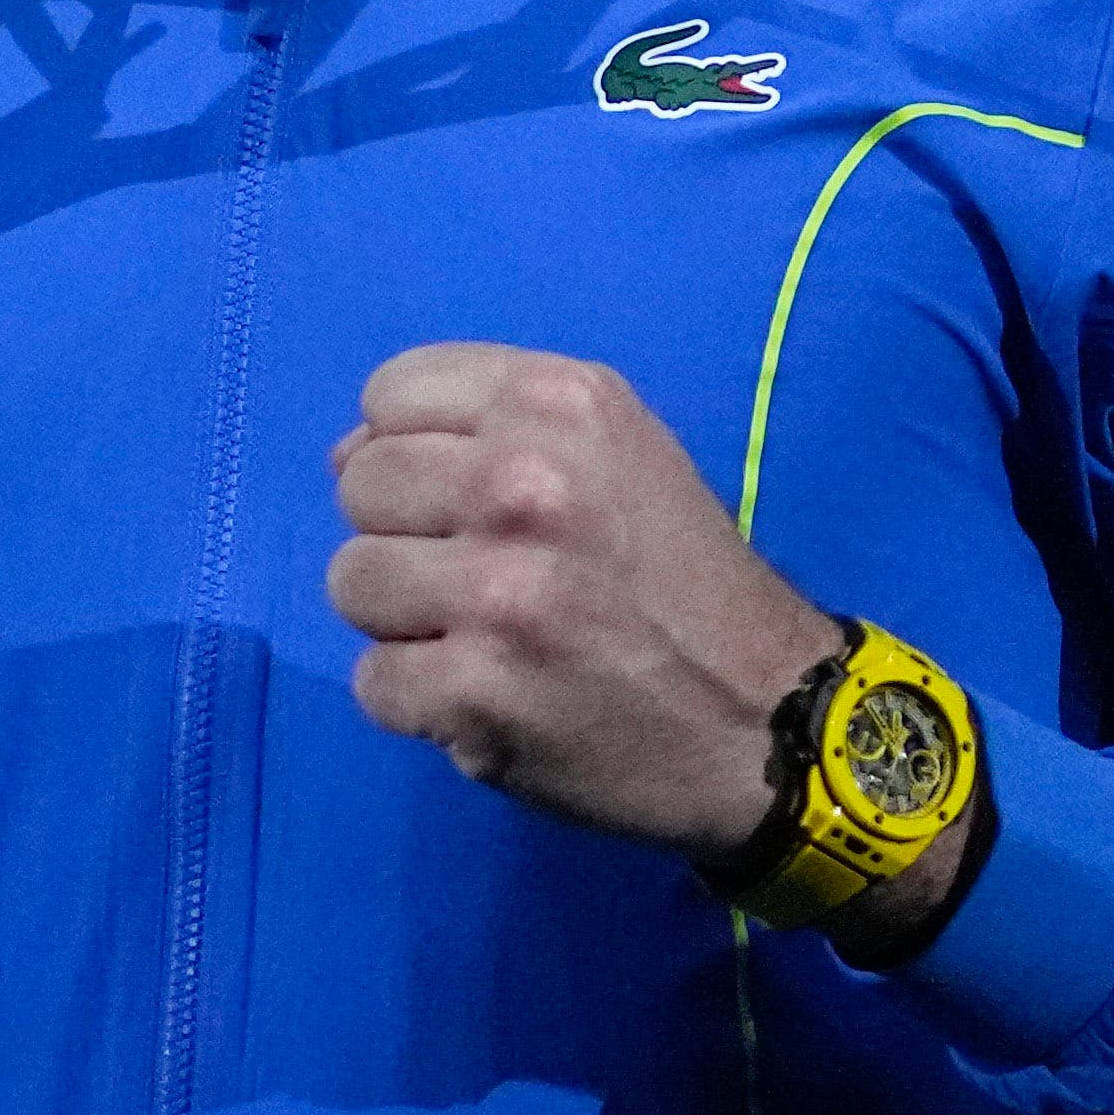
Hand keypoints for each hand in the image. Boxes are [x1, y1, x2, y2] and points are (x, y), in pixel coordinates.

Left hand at [325, 344, 847, 854]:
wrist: (768, 720)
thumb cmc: (684, 581)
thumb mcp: (615, 453)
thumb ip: (491, 430)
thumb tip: (346, 451)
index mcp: (559, 403)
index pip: (390, 394)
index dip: (411, 448)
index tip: (461, 498)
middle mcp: (522, 481)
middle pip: (361, 485)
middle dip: (404, 534)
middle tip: (480, 576)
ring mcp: (493, 590)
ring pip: (351, 582)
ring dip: (404, 619)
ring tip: (483, 638)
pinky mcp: (472, 691)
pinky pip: (374, 680)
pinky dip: (420, 699)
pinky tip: (490, 698)